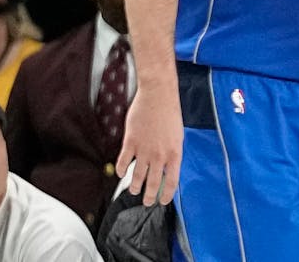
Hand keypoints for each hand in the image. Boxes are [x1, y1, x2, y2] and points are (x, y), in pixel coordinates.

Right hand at [116, 86, 181, 206]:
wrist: (158, 96)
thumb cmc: (169, 114)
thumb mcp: (177, 137)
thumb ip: (172, 154)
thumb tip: (167, 168)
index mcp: (174, 155)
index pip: (171, 183)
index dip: (166, 195)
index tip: (162, 201)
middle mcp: (159, 156)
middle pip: (154, 183)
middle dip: (149, 196)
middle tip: (146, 202)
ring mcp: (144, 149)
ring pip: (138, 175)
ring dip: (134, 186)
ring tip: (133, 191)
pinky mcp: (131, 141)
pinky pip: (124, 161)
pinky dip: (122, 170)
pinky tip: (121, 174)